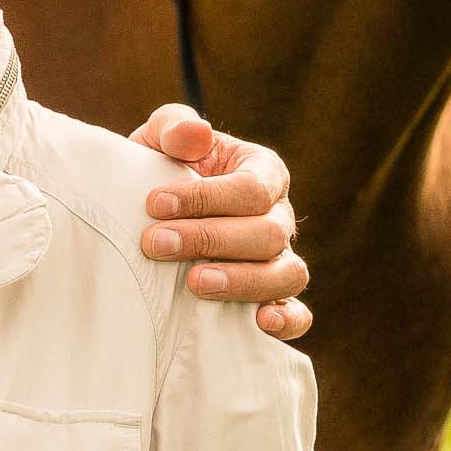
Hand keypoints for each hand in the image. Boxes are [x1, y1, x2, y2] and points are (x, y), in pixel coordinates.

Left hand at [131, 105, 310, 342]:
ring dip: (241, 281)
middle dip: (209, 239)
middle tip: (154, 243)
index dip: (204, 198)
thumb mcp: (160, 142)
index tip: (153, 203)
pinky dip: (286, 320)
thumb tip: (195, 133)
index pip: (249, 188)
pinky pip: (297, 314)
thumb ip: (175, 128)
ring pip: (286, 274)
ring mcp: (281, 260)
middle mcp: (280, 217)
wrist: (153, 219)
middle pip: (267, 233)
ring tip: (194, 284)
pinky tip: (259, 322)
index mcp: (263, 172)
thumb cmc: (163, 173)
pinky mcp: (274, 298)